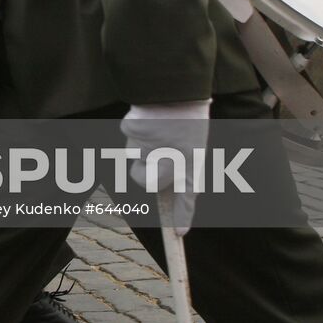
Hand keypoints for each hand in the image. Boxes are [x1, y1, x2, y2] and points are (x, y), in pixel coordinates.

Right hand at [120, 99, 211, 233]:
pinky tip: (147, 120)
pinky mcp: (132, 132)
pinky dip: (135, 132)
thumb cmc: (187, 116)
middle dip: (144, 172)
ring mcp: (149, 147)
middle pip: (144, 180)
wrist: (175, 88)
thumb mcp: (193, 142)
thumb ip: (179, 162)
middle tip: (153, 155)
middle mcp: (169, 159)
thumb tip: (155, 178)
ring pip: (135, 157)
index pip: (187, 197)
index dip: (183, 216)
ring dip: (140, 149)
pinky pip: (129, 138)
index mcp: (190, 159)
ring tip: (156, 130)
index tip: (178, 234)